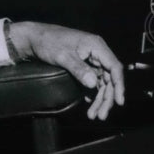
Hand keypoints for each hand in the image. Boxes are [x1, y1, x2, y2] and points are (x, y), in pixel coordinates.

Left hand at [9, 22, 125, 120]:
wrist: (34, 38)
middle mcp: (97, 53)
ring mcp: (91, 60)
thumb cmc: (48, 41)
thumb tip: (93, 83)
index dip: (119, 85)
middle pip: (109, 78)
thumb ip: (78, 69)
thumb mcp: (63, 55)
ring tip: (94, 114)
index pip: (114, 67)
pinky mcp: (85, 65)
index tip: (119, 101)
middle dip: (106, 98)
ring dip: (100, 99)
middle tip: (101, 115)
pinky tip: (90, 104)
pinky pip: (94, 81)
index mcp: (96, 46)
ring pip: (102, 82)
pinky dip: (93, 94)